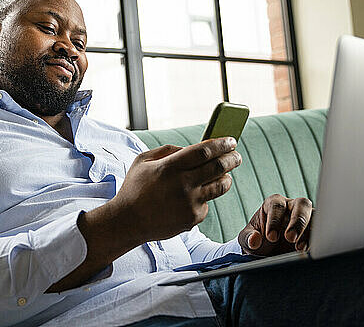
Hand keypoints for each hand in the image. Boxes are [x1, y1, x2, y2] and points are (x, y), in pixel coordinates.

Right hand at [110, 137, 241, 242]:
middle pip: (218, 167)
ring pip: (220, 186)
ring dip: (226, 178)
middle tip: (236, 155)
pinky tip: (192, 198)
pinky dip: (204, 198)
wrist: (127, 222)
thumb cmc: (134, 188)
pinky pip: (207, 203)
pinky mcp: (193, 218)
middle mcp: (182, 184)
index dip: (221, 144)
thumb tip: (190, 148)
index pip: (204, 151)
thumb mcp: (143, 161)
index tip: (231, 141)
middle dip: (232, 159)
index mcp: (170, 167)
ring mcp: (189, 203)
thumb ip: (168, 150)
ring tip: (225, 174)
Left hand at [237, 194, 312, 255]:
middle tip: (289, 238)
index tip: (271, 237)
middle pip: (301, 204)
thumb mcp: (247, 240)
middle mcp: (292, 207)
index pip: (277, 205)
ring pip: (315, 216)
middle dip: (297, 221)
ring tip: (299, 248)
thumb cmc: (258, 240)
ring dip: (310, 231)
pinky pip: (322, 231)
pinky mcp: (315, 230)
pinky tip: (308, 251)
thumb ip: (248, 238)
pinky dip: (316, 241)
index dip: (274, 219)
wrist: (268, 252)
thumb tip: (254, 240)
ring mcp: (306, 218)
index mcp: (274, 204)